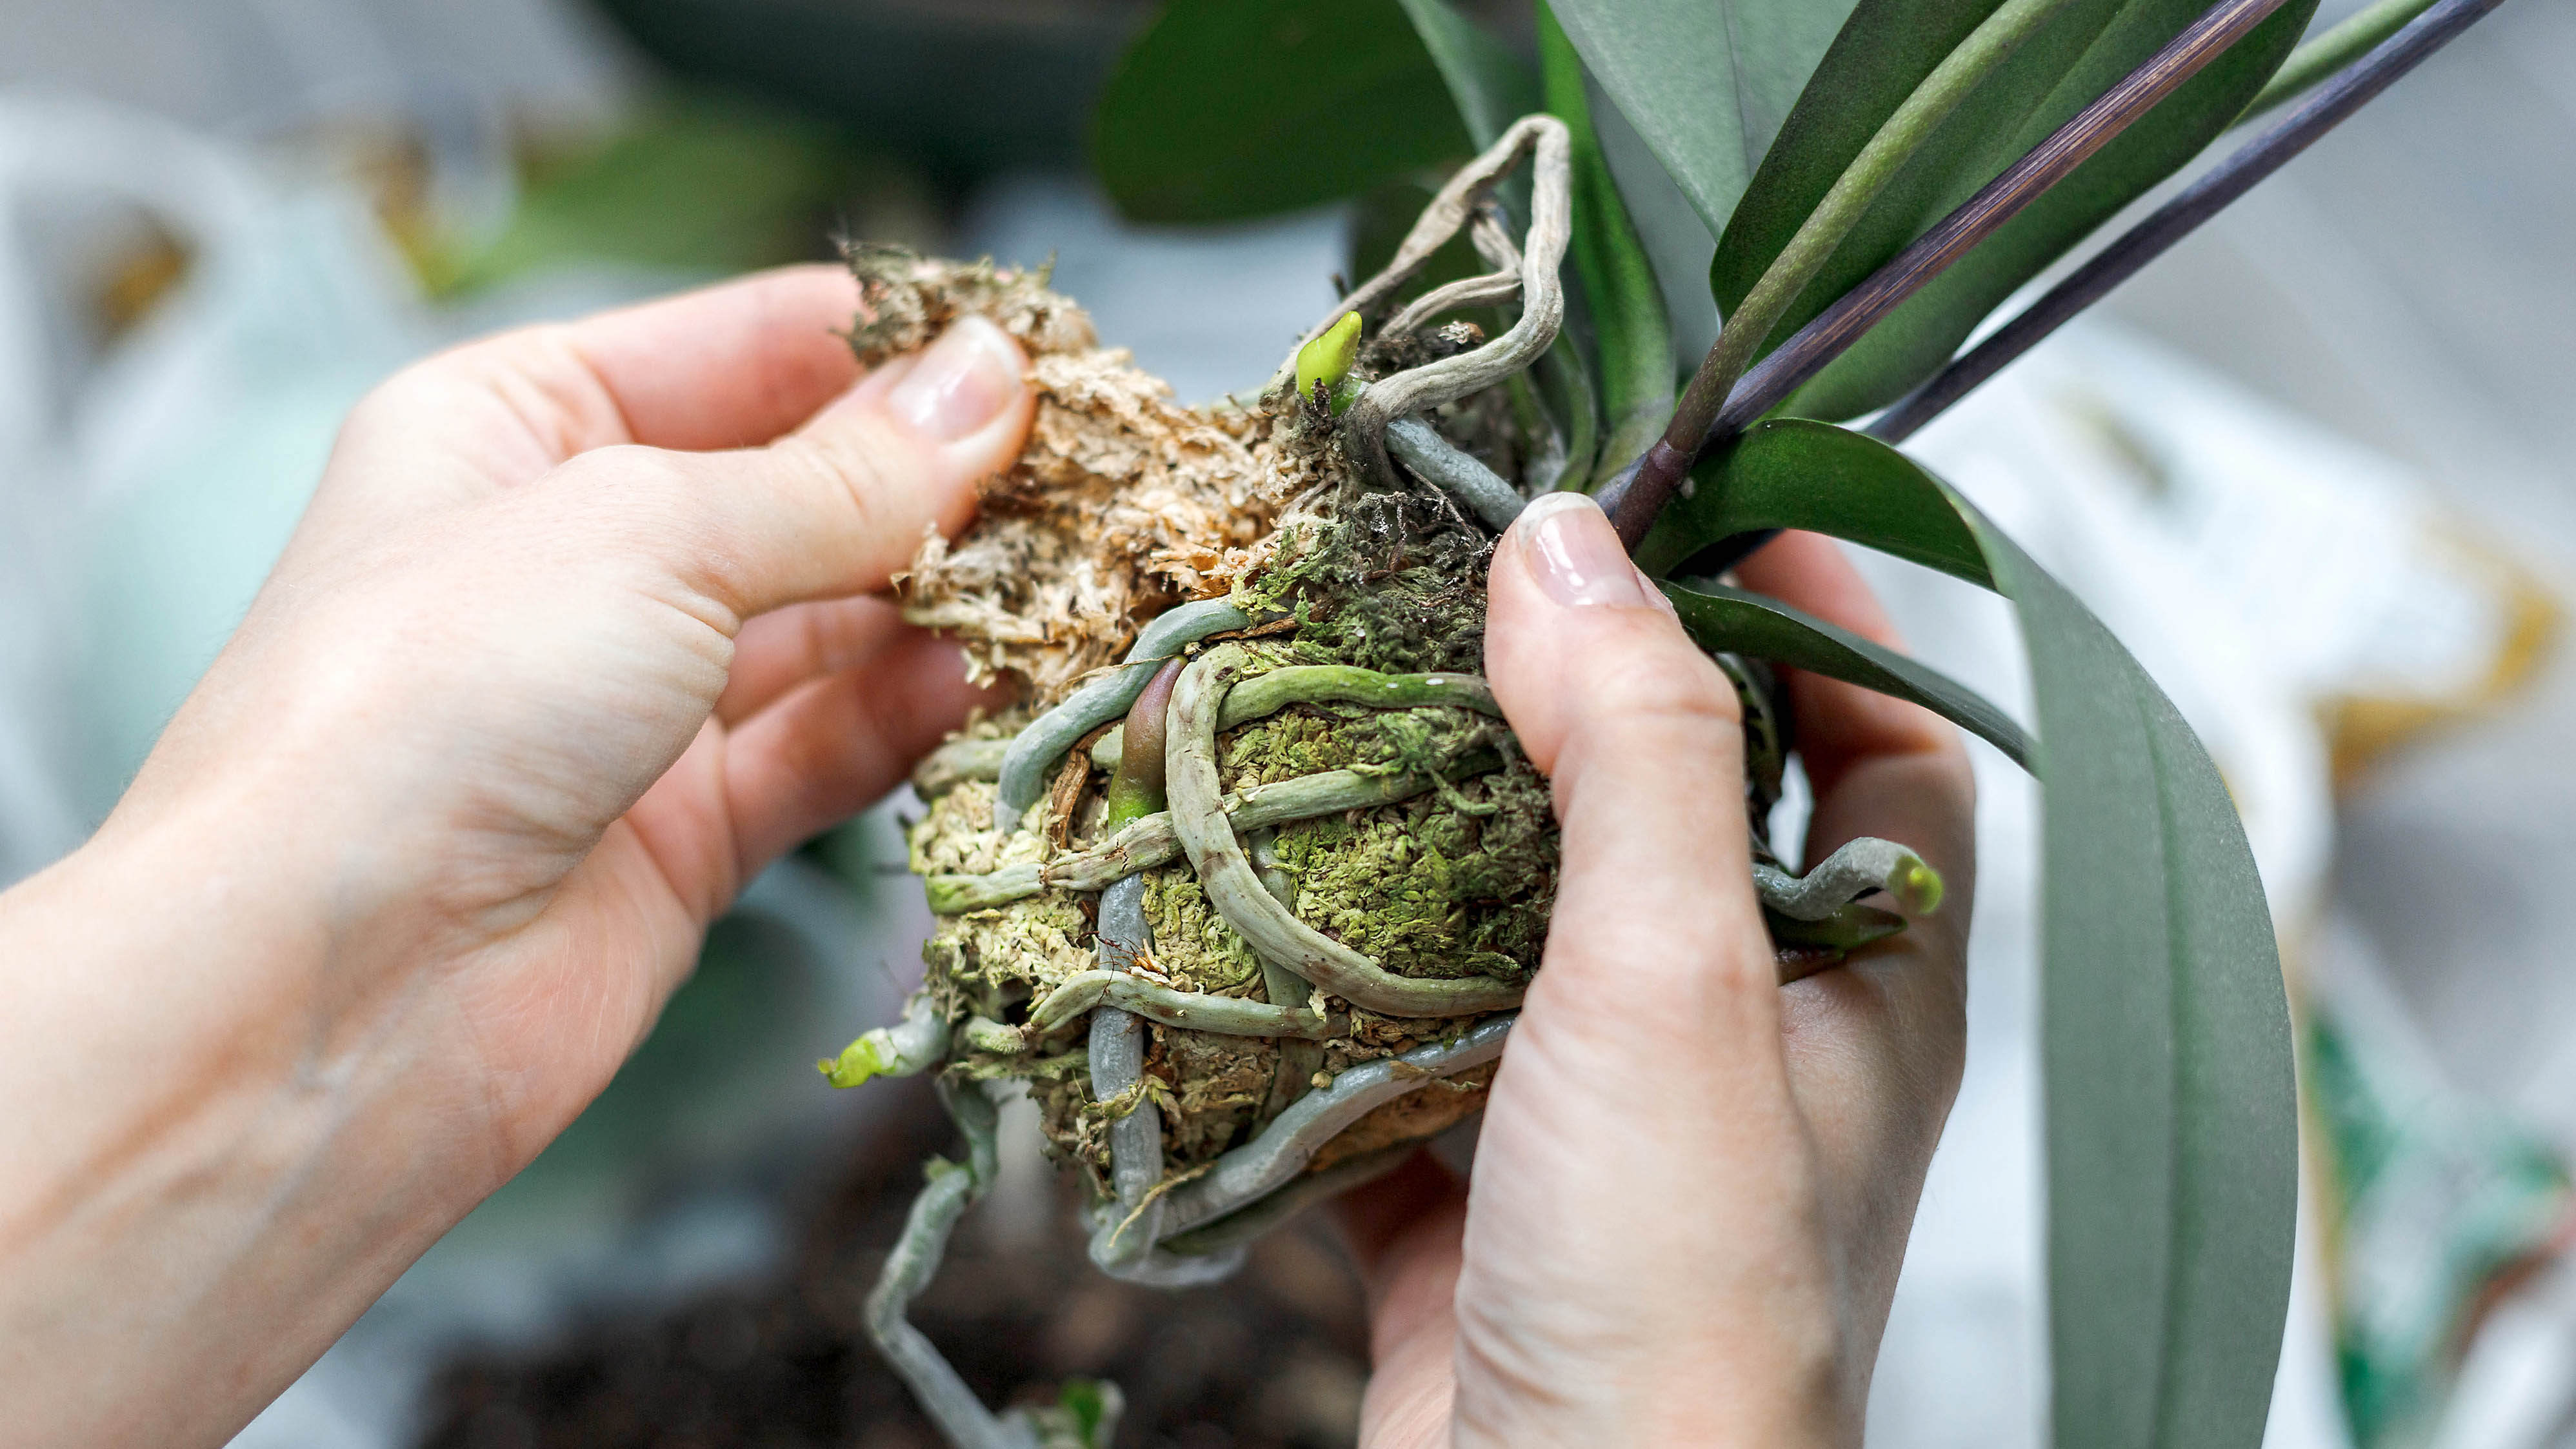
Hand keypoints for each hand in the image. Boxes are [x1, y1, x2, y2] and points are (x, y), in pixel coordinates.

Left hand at [0, 266, 1031, 1446]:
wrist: (326, 996)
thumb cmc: (427, 705)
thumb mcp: (651, 531)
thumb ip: (842, 475)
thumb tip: (994, 383)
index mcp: (517, 425)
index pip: (746, 346)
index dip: (896, 347)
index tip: (1047, 354)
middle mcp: (573, 555)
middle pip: (802, 490)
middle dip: (940, 486)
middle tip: (1093, 480)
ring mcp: (631, 701)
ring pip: (829, 627)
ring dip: (943, 606)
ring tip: (1066, 587)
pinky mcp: (682, 834)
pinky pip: (824, 749)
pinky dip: (906, 719)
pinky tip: (986, 689)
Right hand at [1340, 495, 1976, 1446]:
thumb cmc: (1677, 1293)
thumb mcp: (1677, 984)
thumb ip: (1637, 751)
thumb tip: (1565, 544)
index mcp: (1858, 978)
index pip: (1882, 738)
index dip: (1814, 600)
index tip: (1697, 483)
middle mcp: (1740, 1040)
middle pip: (1666, 811)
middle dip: (1557, 696)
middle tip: (1448, 572)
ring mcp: (1594, 1118)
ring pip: (1505, 923)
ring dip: (1410, 832)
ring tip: (1312, 701)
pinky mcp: (1466, 1190)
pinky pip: (1384, 1048)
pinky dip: (1309, 987)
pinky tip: (1226, 914)